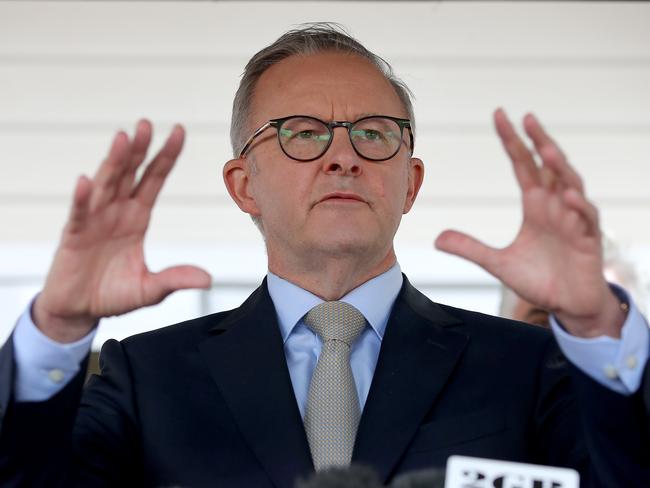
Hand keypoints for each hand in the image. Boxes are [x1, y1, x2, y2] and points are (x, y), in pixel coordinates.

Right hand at [33, 120, 211, 342]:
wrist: (79, 311)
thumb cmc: (114, 295)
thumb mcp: (151, 289)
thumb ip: (175, 279)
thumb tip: (207, 279)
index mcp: (138, 217)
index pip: (154, 179)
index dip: (166, 156)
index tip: (179, 131)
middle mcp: (117, 212)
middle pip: (130, 174)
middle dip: (139, 149)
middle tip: (147, 124)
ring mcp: (95, 221)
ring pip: (106, 184)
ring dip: (114, 161)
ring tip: (123, 138)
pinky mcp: (74, 236)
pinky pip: (80, 214)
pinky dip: (83, 198)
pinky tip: (87, 181)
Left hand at [435, 109, 624, 337]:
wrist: (568, 306)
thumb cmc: (540, 279)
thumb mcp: (498, 263)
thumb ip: (470, 248)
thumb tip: (438, 238)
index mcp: (536, 205)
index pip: (523, 165)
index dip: (512, 141)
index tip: (500, 116)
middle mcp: (556, 206)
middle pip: (549, 166)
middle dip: (538, 141)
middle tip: (526, 117)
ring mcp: (574, 220)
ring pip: (571, 184)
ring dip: (559, 167)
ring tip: (545, 149)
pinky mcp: (589, 241)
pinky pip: (586, 218)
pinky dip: (579, 206)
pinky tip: (568, 195)